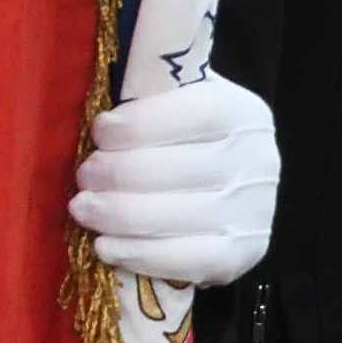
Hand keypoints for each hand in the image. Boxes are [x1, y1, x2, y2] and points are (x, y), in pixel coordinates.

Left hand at [74, 74, 280, 289]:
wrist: (228, 188)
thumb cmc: (182, 139)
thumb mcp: (178, 102)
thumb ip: (149, 93)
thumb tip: (95, 83)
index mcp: (242, 111)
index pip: (198, 114)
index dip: (142, 124)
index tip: (100, 131)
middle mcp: (258, 160)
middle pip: (181, 169)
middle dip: (119, 174)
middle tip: (84, 176)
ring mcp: (254, 211)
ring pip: (177, 217)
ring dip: (118, 215)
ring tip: (83, 209)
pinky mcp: (243, 253)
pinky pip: (187, 259)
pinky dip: (139, 254)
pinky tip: (106, 245)